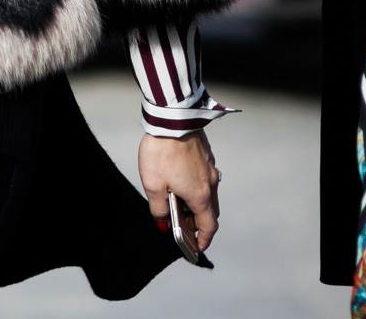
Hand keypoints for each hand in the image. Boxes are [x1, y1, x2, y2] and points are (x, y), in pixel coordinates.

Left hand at [140, 129, 220, 251]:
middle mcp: (211, 183)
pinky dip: (196, 188)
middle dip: (199, 223)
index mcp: (200, 195)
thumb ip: (159, 208)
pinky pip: (205, 179)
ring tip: (177, 204)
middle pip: (210, 211)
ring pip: (208, 194)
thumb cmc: (162, 151)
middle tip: (183, 227)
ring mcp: (211, 168)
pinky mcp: (206, 156)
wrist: (172, 118)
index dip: (203, 240)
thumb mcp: (153, 185)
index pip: (209, 226)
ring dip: (197, 204)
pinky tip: (179, 182)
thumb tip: (163, 223)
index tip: (196, 248)